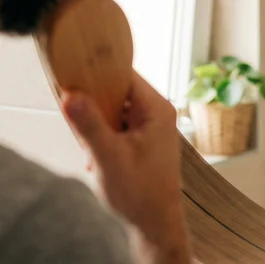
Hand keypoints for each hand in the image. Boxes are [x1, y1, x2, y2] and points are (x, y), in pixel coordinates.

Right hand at [61, 71, 190, 260]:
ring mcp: (153, 126)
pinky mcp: (147, 139)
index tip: (76, 81)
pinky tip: (99, 158)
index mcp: (157, 108)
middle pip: (120, 92)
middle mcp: (159, 113)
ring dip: (100, 126)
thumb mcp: (108, 156)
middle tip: (81, 123)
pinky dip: (106, 138)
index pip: (126, 76)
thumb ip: (89, 125)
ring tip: (93, 147)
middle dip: (97, 107)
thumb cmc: (140, 192)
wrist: (155, 222)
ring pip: (118, 111)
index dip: (100, 76)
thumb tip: (71, 96)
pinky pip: (121, 126)